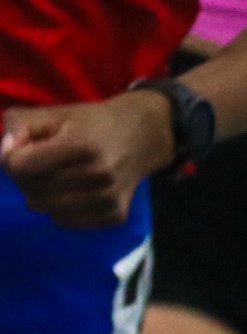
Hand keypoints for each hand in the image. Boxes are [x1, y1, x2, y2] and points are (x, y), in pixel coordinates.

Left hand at [0, 91, 172, 227]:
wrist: (146, 135)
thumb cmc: (95, 122)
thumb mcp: (57, 112)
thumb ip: (21, 124)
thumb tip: (6, 153)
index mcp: (82, 145)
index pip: (19, 166)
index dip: (15, 156)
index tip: (30, 147)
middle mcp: (98, 175)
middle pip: (29, 190)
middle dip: (28, 176)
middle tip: (46, 162)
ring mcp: (107, 198)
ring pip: (43, 208)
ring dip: (42, 194)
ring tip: (59, 176)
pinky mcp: (114, 215)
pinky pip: (63, 220)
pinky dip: (60, 208)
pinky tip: (75, 191)